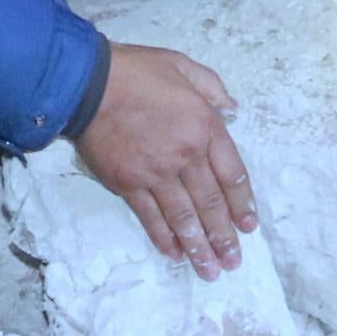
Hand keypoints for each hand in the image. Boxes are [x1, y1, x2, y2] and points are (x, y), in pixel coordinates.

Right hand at [74, 42, 260, 277]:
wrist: (88, 83)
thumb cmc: (135, 71)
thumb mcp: (182, 65)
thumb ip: (212, 87)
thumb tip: (233, 111)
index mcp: (204, 127)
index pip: (232, 174)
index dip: (242, 203)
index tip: (248, 227)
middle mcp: (185, 156)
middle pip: (210, 203)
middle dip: (223, 236)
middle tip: (233, 262)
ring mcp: (156, 173)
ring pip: (183, 217)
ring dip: (198, 247)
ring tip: (210, 270)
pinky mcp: (128, 184)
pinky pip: (150, 217)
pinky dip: (164, 237)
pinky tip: (175, 253)